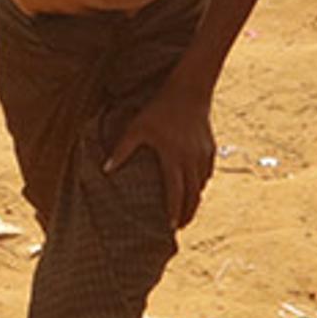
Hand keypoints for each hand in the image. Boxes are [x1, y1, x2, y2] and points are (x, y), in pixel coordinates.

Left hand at [104, 80, 220, 226]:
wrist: (189, 90)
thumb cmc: (159, 109)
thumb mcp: (137, 127)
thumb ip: (122, 149)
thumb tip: (106, 170)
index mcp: (173, 158)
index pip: (176, 193)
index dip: (174, 212)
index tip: (171, 227)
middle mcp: (191, 160)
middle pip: (193, 196)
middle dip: (188, 213)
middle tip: (181, 227)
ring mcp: (203, 155)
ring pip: (201, 185)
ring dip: (195, 200)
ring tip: (187, 210)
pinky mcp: (211, 148)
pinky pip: (207, 173)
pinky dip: (202, 184)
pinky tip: (196, 188)